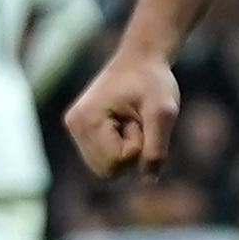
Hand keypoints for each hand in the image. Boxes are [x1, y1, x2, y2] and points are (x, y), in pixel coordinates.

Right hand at [63, 48, 181, 180]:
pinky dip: (120, 149)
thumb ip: (157, 148)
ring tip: (131, 122)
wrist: (141, 59)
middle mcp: (74, 125)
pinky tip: (124, 124)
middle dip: (131, 153)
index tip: (140, 118)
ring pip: (106, 169)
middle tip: (137, 121)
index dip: (139, 146)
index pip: (116, 162)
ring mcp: (76, 129)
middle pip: (107, 171)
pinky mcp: (82, 131)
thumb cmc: (153, 82)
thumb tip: (149, 180)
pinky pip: (105, 160)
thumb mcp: (163, 113)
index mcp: (86, 119)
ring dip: (126, 152)